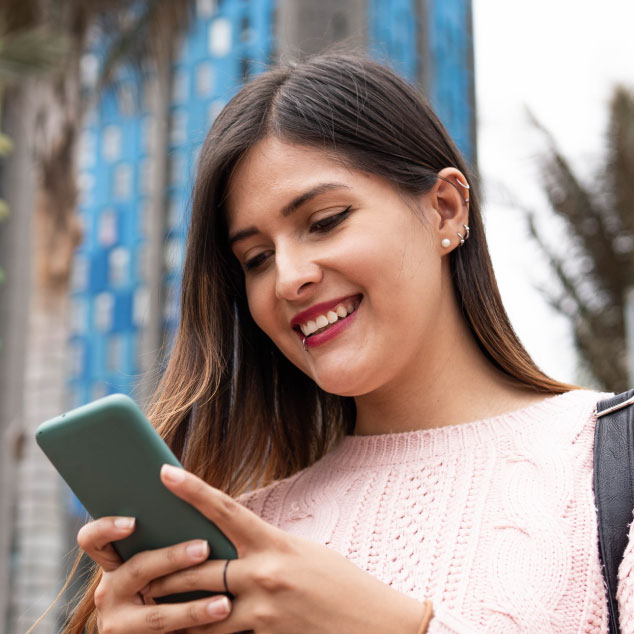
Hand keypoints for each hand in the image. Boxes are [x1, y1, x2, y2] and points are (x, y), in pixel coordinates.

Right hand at [76, 516, 231, 631]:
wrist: (158, 630)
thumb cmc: (169, 583)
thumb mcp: (156, 564)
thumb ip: (164, 541)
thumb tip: (205, 506)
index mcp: (114, 564)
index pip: (92, 540)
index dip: (106, 528)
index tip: (132, 522)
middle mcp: (109, 593)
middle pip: (137, 568)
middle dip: (173, 558)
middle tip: (204, 548)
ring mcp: (119, 625)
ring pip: (157, 616)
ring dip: (194, 609)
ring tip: (224, 603)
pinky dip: (197, 631)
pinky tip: (222, 624)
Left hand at [143, 464, 423, 633]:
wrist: (376, 625)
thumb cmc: (341, 583)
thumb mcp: (301, 552)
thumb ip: (263, 548)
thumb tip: (229, 546)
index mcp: (274, 544)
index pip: (225, 509)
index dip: (192, 490)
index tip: (164, 473)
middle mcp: (264, 576)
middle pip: (198, 568)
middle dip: (165, 568)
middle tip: (138, 565)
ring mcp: (262, 614)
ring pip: (200, 613)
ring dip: (173, 610)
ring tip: (149, 604)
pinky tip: (186, 632)